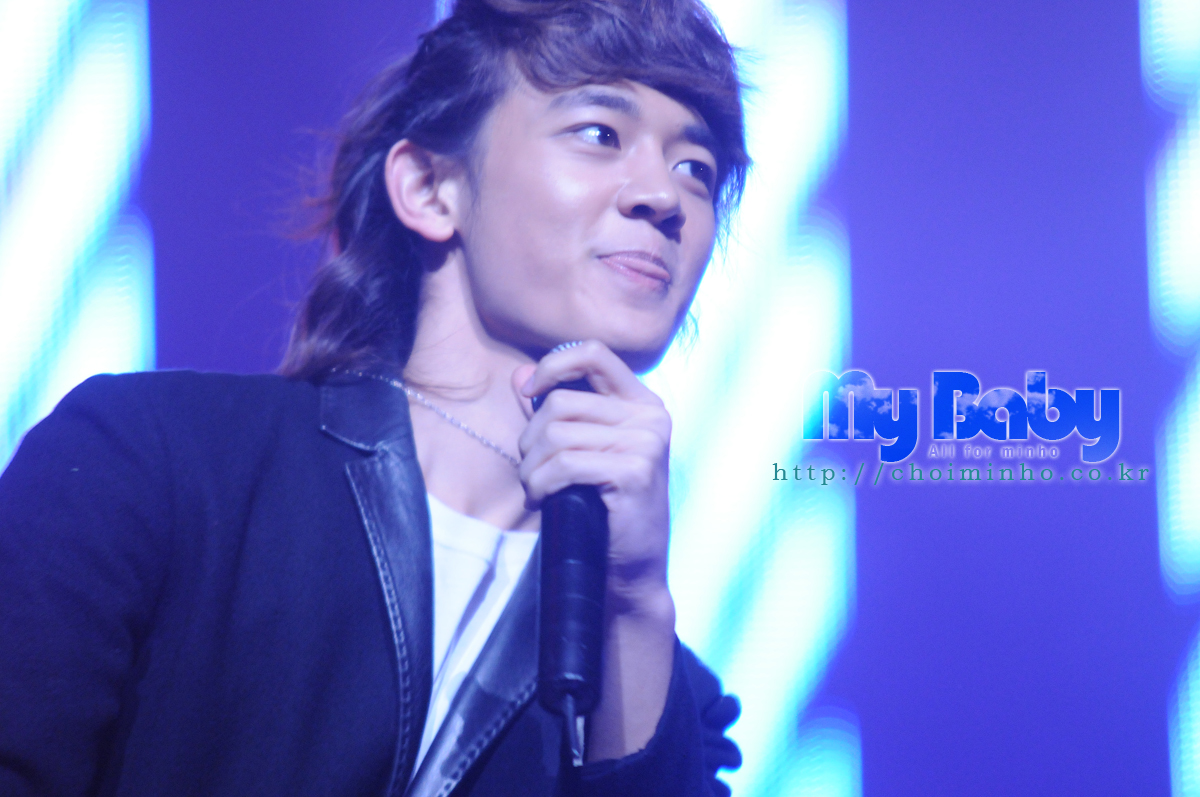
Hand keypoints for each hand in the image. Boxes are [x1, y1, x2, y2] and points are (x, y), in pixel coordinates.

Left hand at [512, 340, 672, 615]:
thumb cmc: (602, 507)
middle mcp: (650, 416)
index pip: (593, 353)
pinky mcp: (634, 472)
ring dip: (530, 467)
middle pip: (560, 402)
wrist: (631, 567)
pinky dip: (540, 483)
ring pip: (556, 434)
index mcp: (641, 403)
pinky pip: (564, 463)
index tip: (529, 391)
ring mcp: (646, 443)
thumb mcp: (580, 451)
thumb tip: (520, 376)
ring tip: (536, 488)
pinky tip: (543, 500)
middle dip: (530, 439)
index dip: (553, 365)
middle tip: (531, 471)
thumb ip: (555, 411)